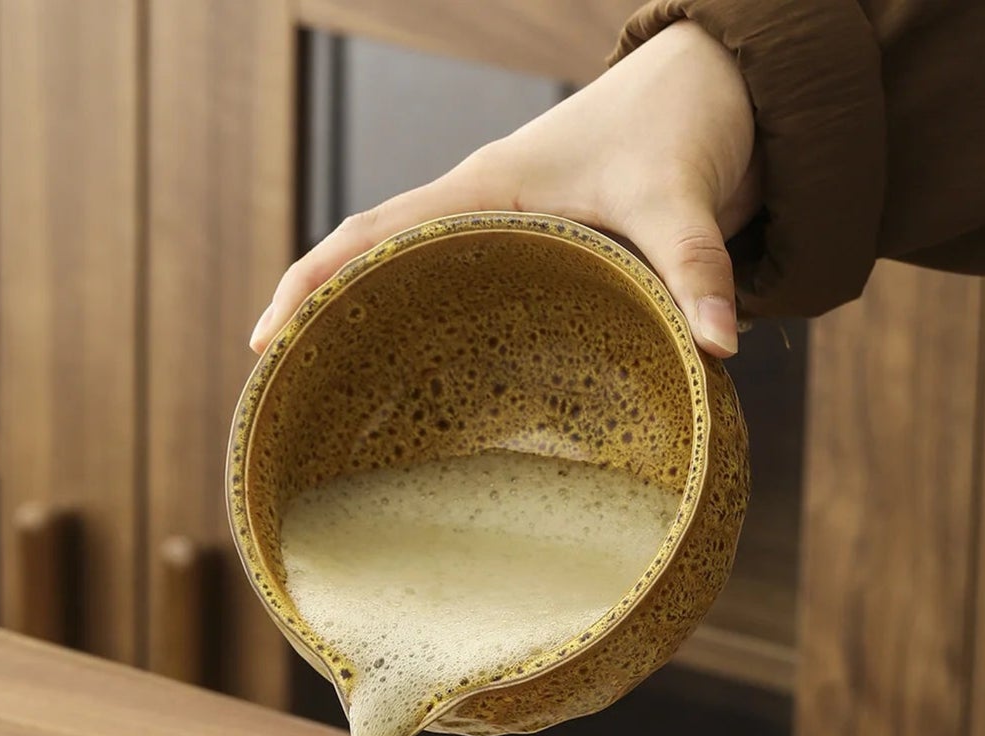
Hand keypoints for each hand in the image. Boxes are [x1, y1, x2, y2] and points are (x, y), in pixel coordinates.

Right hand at [250, 21, 758, 358]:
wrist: (718, 87)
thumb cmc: (680, 123)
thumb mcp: (681, 196)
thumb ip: (696, 271)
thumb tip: (718, 349)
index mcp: (485, 191)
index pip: (371, 234)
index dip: (313, 283)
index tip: (265, 340)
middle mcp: (479, 211)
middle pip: (371, 260)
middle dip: (318, 314)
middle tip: (279, 386)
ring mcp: (502, 232)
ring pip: (412, 279)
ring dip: (368, 327)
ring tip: (332, 399)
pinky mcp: (533, 253)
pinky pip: (462, 295)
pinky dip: (430, 332)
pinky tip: (427, 387)